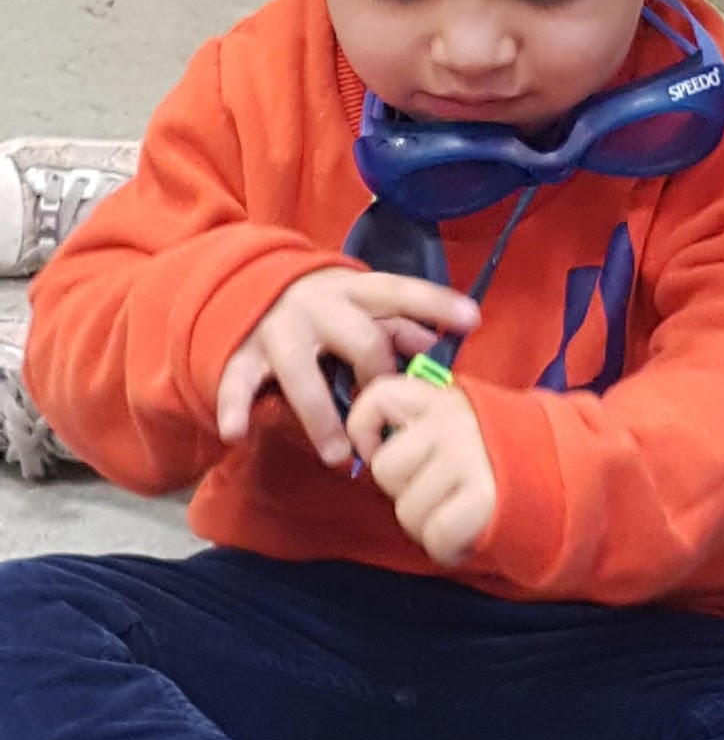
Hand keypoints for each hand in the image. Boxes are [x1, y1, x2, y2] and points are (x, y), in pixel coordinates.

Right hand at [216, 267, 478, 467]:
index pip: (401, 292)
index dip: (436, 304)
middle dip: (378, 379)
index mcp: (353, 290)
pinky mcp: (242, 351)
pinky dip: (234, 406)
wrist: (245, 281)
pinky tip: (237, 432)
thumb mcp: (361, 305)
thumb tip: (434, 346)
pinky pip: (238, 381)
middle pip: (359, 340)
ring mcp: (278, 328)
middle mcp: (317, 304)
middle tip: (388, 416)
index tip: (472, 319)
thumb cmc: (324, 306)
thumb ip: (398, 323)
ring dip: (323, 418)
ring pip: (303, 373)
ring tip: (340, 458)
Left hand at [347, 376, 495, 565]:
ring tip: (460, 514)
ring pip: (407, 511)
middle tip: (441, 493)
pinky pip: (435, 537)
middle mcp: (455, 423)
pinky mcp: (484, 499)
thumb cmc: (510, 458)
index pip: (379, 396)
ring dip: (428, 524)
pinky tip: (470, 535)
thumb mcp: (470, 422)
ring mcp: (469, 459)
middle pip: (386, 469)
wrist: (577, 481)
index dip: (365, 428)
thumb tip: (370, 450)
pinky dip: (449, 548)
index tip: (379, 449)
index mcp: (447, 399)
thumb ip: (424, 425)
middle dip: (405, 491)